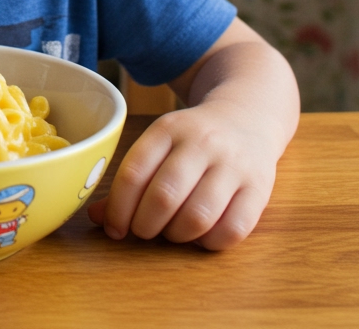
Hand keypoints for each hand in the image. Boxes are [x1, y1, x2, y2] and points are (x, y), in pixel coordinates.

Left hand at [86, 100, 279, 249]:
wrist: (248, 116)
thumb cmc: (193, 141)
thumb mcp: (159, 145)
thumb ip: (130, 180)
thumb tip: (98, 217)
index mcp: (168, 129)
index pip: (133, 173)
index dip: (118, 209)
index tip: (114, 228)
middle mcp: (202, 143)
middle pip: (164, 196)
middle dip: (145, 225)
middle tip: (143, 231)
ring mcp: (234, 165)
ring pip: (198, 216)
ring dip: (177, 236)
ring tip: (172, 232)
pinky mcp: (260, 188)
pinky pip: (232, 230)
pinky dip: (210, 242)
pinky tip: (202, 234)